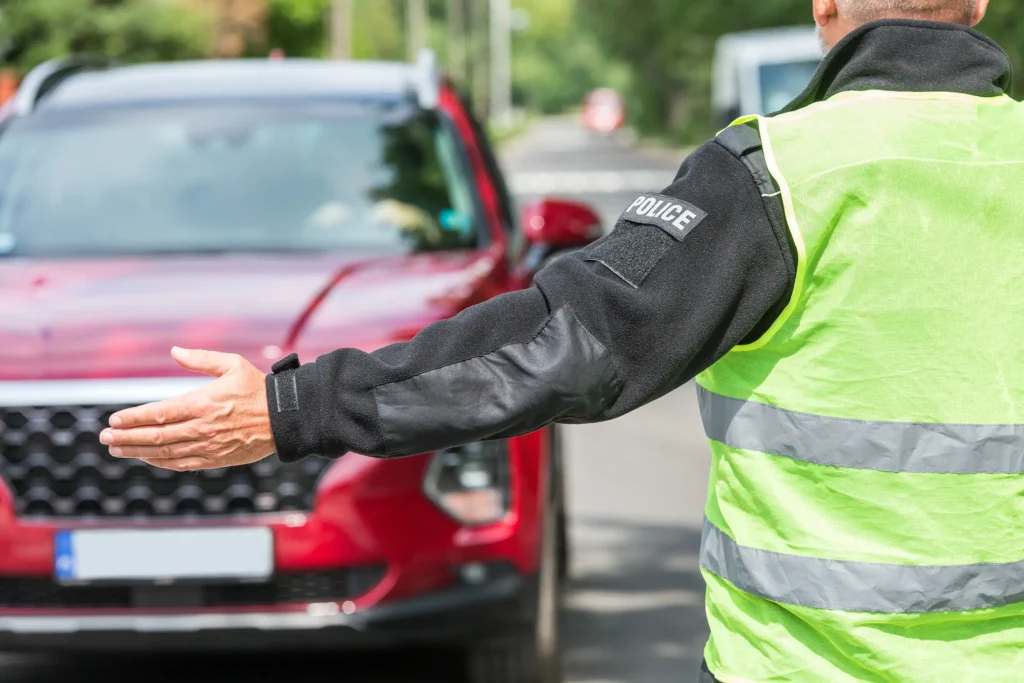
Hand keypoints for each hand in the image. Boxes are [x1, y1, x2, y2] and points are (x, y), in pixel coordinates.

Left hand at [99, 347, 275, 470]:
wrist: (285, 419)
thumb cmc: (258, 389)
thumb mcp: (232, 365)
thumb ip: (201, 359)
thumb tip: (175, 351)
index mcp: (202, 403)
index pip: (158, 413)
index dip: (133, 418)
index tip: (114, 419)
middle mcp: (201, 427)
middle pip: (155, 436)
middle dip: (126, 437)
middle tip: (105, 437)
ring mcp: (207, 446)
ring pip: (164, 452)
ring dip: (137, 451)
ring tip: (117, 449)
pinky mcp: (215, 459)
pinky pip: (181, 463)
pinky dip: (160, 462)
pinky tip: (147, 458)